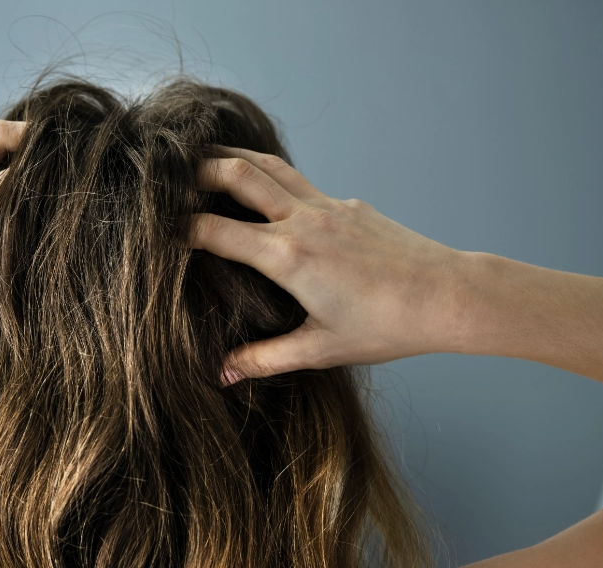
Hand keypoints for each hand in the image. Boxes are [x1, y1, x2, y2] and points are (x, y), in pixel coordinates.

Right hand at [190, 146, 469, 383]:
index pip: (215, 231)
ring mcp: (329, 206)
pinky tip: (265, 190)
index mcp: (289, 258)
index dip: (178, 228)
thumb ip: (264, 359)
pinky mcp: (348, 204)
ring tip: (206, 157)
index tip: (155, 229)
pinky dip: (271, 177)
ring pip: (270, 165)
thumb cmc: (387, 327)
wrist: (448, 296)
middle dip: (197, 169)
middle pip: (238, 174)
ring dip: (234, 157)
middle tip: (167, 172)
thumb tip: (221, 375)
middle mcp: (304, 222)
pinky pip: (300, 181)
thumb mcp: (319, 350)